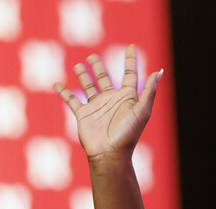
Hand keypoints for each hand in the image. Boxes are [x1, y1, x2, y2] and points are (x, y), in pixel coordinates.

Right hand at [54, 45, 162, 159]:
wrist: (110, 154)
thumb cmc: (128, 134)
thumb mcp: (141, 111)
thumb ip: (149, 91)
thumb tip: (159, 71)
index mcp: (127, 98)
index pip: (129, 74)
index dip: (130, 61)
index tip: (131, 47)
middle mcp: (111, 100)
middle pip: (104, 78)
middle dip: (99, 67)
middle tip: (93, 57)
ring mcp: (96, 107)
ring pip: (88, 86)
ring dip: (83, 75)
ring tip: (79, 65)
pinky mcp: (83, 114)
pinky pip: (71, 100)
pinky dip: (63, 92)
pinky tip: (56, 84)